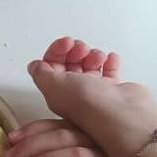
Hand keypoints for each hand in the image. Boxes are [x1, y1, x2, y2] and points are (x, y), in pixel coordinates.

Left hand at [19, 37, 156, 156]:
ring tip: (99, 57)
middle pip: (70, 64)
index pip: (51, 66)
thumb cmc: (87, 102)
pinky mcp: (115, 90)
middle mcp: (75, 93)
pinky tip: (112, 60)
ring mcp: (96, 91)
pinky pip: (110, 70)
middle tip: (82, 49)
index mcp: (57, 92)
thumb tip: (35, 66)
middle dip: (75, 51)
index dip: (57, 51)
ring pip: (90, 65)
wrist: (121, 113)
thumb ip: (41, 73)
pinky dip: (111, 62)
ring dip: (93, 55)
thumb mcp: (53, 85)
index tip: (67, 43)